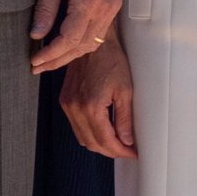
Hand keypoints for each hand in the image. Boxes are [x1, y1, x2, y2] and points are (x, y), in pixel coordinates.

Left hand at [29, 0, 122, 74]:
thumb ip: (45, 8)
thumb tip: (36, 35)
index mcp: (88, 2)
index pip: (68, 39)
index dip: (50, 54)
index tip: (34, 61)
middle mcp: (103, 9)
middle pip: (81, 47)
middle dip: (58, 60)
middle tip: (38, 67)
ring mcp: (111, 8)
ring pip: (92, 43)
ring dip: (71, 54)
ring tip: (50, 60)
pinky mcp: (113, 6)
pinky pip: (99, 33)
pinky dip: (82, 43)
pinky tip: (67, 45)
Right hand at [60, 32, 135, 157]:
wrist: (94, 42)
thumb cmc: (111, 60)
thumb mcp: (125, 90)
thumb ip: (125, 118)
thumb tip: (126, 140)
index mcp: (91, 106)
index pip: (105, 141)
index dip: (120, 151)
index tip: (132, 153)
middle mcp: (75, 108)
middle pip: (92, 143)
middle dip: (111, 151)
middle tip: (126, 149)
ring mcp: (67, 104)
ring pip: (82, 138)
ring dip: (99, 144)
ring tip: (117, 142)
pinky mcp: (65, 100)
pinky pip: (75, 126)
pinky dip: (89, 133)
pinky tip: (102, 130)